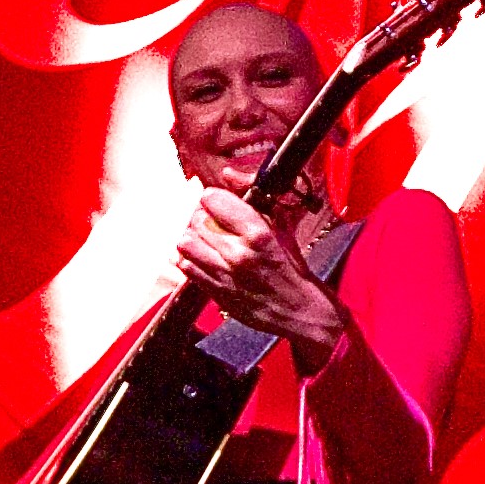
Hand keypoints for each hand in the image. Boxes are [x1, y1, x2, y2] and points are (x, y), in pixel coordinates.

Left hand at [172, 186, 341, 346]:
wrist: (298, 310)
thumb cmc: (291, 267)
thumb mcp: (281, 225)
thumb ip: (255, 197)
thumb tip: (229, 174)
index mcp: (257, 233)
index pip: (213, 199)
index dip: (213, 197)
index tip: (217, 200)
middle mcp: (237, 253)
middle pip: (196, 220)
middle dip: (201, 215)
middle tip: (210, 219)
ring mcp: (224, 274)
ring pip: (186, 243)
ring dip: (192, 236)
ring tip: (204, 239)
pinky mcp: (215, 292)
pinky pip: (186, 267)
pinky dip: (188, 258)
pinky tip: (200, 256)